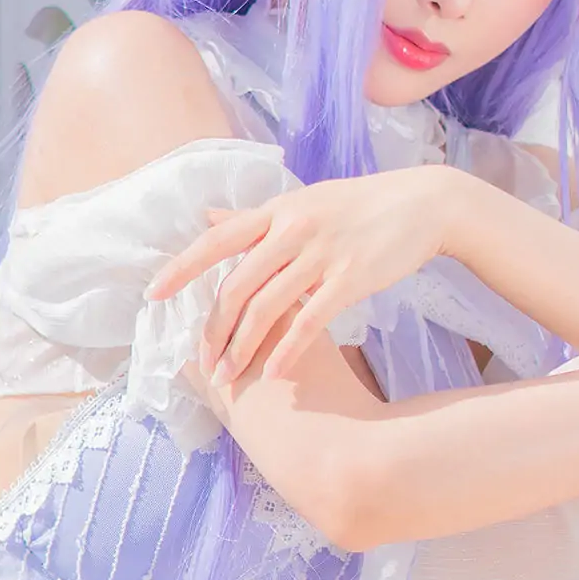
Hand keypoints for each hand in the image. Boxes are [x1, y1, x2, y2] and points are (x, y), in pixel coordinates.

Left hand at [148, 164, 461, 387]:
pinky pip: (309, 322)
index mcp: (277, 210)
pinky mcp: (350, 278)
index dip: (184, 268)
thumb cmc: (361, 206)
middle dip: (214, 329)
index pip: (218, 240)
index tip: (155, 294)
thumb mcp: (304, 202)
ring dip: (243, 348)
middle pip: (238, 285)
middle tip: (202, 362)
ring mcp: (321, 254)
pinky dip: (287, 351)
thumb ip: (257, 219)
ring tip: (230, 377)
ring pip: (267, 308)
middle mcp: (293, 229)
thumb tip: (210, 218)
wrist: (423, 204)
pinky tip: (274, 374)